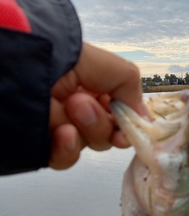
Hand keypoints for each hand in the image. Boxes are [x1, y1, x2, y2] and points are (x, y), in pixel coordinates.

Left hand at [48, 43, 142, 169]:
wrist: (18, 67)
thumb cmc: (63, 56)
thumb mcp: (108, 65)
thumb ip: (131, 88)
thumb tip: (144, 118)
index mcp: (94, 90)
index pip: (119, 118)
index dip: (127, 127)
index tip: (126, 131)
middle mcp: (80, 110)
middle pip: (107, 135)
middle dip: (101, 123)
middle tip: (82, 103)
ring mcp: (61, 129)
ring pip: (89, 146)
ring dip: (86, 129)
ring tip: (69, 107)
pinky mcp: (44, 146)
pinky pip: (66, 159)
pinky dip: (67, 149)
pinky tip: (62, 133)